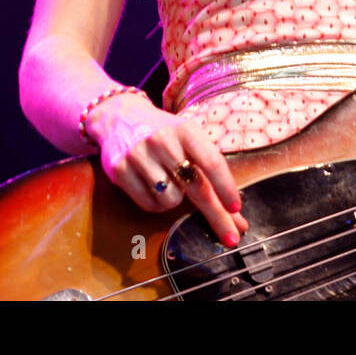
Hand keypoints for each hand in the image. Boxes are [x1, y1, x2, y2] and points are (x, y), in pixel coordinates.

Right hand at [87, 94, 248, 246]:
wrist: (120, 117)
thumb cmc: (165, 133)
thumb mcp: (189, 140)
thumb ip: (211, 173)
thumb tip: (236, 214)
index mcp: (185, 130)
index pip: (211, 162)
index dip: (225, 187)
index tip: (236, 208)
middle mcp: (162, 141)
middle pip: (196, 187)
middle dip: (216, 215)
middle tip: (231, 237)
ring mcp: (139, 155)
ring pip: (171, 200)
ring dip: (176, 199)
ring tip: (169, 181)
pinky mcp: (119, 170)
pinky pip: (149, 204)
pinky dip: (156, 203)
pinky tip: (152, 186)